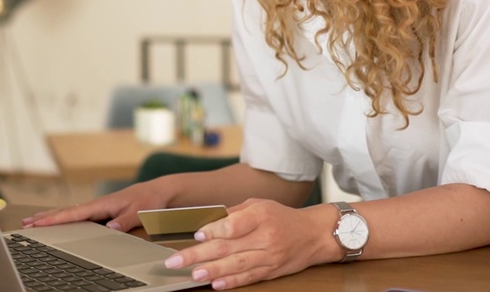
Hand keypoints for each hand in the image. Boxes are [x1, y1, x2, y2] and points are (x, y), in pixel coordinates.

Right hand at [21, 179, 172, 231]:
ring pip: (69, 213)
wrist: (160, 192)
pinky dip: (63, 218)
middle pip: (66, 211)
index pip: (75, 213)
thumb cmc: (151, 200)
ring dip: (50, 217)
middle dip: (45, 217)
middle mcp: (98, 205)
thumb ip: (126, 220)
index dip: (56, 218)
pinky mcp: (102, 212)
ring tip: (32, 222)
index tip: (38, 222)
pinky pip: (78, 215)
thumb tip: (110, 228)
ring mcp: (98, 208)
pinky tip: (56, 222)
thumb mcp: (142, 211)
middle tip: (25, 224)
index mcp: (104, 204)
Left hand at [162, 198, 334, 289]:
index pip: (233, 225)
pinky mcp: (271, 271)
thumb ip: (234, 214)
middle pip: (228, 247)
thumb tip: (208, 225)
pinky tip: (216, 284)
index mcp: (261, 215)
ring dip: (212, 271)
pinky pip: (249, 277)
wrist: (313, 234)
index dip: (213, 231)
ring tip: (193, 275)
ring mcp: (269, 256)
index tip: (197, 235)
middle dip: (199, 255)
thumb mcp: (259, 205)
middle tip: (176, 261)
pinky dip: (232, 282)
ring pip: (237, 265)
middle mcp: (265, 236)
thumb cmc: (282, 216)